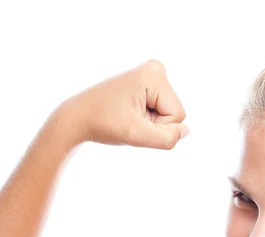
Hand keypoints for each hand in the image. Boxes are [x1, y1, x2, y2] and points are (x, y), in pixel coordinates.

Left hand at [61, 59, 188, 148]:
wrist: (78, 117)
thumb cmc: (103, 123)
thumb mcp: (136, 135)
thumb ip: (167, 138)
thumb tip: (186, 131)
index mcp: (154, 74)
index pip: (177, 115)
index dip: (158, 127)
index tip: (133, 121)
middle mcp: (155, 69)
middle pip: (175, 113)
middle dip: (154, 124)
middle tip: (129, 120)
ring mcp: (151, 76)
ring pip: (168, 115)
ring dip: (149, 123)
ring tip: (127, 117)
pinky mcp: (146, 85)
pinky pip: (160, 112)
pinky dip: (146, 120)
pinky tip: (128, 114)